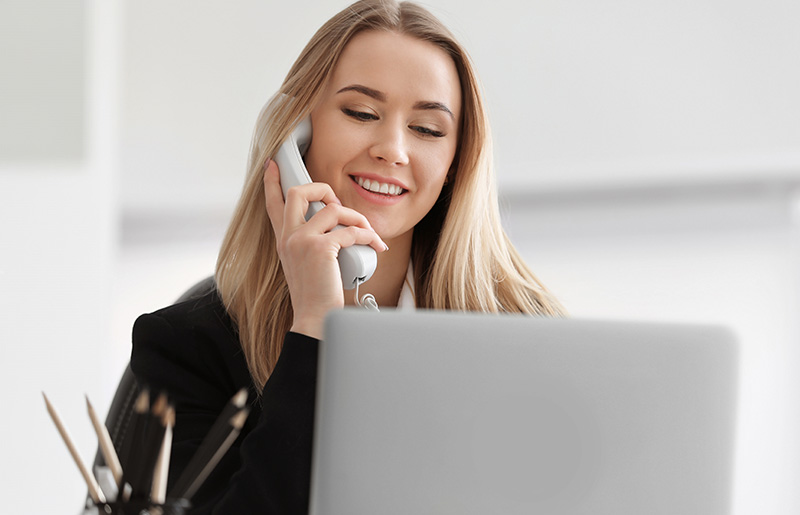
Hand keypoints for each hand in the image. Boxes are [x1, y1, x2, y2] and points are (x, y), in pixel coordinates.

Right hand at [263, 159, 386, 338]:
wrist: (315, 318)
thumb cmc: (317, 295)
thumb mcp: (307, 264)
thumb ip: (313, 242)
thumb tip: (335, 222)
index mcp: (283, 240)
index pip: (272, 204)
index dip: (272, 182)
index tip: (272, 165)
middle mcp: (288, 237)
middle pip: (298, 192)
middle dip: (323, 189)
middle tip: (339, 204)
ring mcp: (302, 241)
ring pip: (333, 209)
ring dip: (357, 219)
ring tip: (368, 234)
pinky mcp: (320, 248)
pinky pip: (351, 230)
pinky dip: (368, 236)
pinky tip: (375, 246)